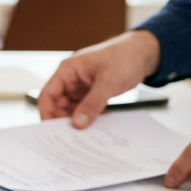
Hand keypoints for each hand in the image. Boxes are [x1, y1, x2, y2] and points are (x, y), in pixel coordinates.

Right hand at [38, 30, 160, 128]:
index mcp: (67, 71)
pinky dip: (88, 118)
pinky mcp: (92, 93)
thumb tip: (78, 124)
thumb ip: (92, 103)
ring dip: (76, 121)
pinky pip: (85, 109)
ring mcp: (81, 87)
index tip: (52, 131)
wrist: (144, 53)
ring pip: (71, 109)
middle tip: (71, 137)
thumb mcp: (108, 82)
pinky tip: (95, 127)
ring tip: (85, 134)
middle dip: (63, 120)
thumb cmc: (125, 57)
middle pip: (58, 105)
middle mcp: (71, 79)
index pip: (48, 95)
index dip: (47, 113)